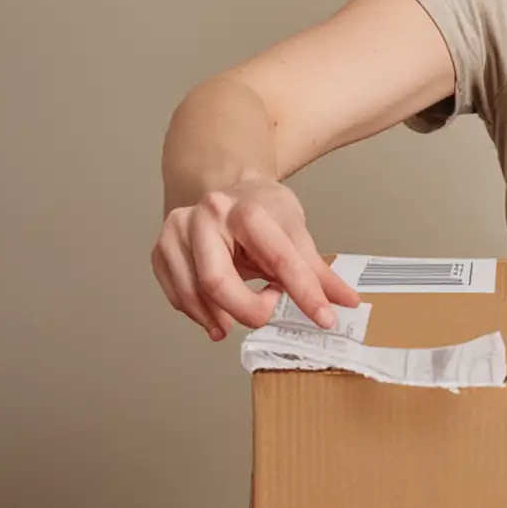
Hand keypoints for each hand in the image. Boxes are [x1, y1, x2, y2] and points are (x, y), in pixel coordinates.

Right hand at [151, 179, 360, 341]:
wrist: (232, 188)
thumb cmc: (263, 210)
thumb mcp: (296, 232)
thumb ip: (318, 271)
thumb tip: (346, 302)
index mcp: (246, 209)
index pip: (278, 259)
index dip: (305, 293)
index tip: (324, 318)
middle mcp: (205, 217)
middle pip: (218, 282)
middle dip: (248, 310)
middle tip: (267, 315)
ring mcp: (177, 232)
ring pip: (194, 294)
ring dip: (223, 316)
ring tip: (245, 312)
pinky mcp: (160, 250)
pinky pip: (178, 297)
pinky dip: (202, 313)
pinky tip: (219, 313)